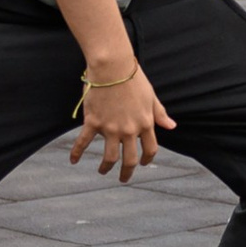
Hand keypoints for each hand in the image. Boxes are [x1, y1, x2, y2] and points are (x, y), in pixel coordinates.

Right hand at [72, 61, 174, 182]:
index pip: (150, 148)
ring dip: (106, 167)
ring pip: (109, 157)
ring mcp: (110, 128)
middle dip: (127, 172)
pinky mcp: (93, 122)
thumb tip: (172, 126)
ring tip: (103, 171)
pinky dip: (77, 153)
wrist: (112, 67)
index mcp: (145, 123)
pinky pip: (83, 142)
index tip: (141, 163)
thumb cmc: (134, 79)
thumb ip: (160, 114)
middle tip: (123, 179)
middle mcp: (129, 130)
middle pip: (129, 159)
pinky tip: (73, 161)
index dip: (146, 159)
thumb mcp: (151, 97)